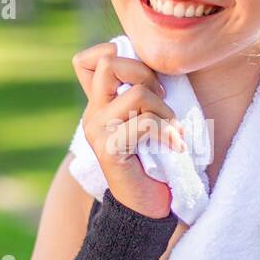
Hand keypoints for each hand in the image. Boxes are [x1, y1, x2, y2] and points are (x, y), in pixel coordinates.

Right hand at [72, 42, 186, 219]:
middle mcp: (92, 115)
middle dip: (144, 72)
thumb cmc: (156, 159)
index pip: (85, 60)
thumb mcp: (147, 118)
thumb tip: (160, 63)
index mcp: (99, 104)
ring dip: (164, 109)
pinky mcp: (109, 150)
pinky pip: (145, 123)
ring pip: (136, 93)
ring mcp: (97, 132)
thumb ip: (143, 92)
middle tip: (162, 97)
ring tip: (172, 129)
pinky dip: (167, 131)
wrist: (147, 207)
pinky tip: (174, 145)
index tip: (145, 78)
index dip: (114, 53)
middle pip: (108, 63)